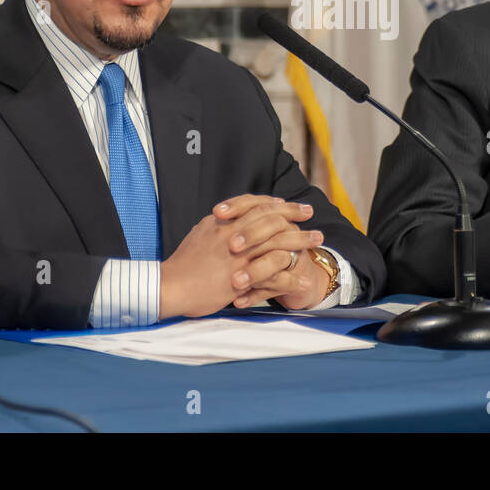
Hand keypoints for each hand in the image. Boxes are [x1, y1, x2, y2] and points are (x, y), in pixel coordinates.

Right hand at [159, 194, 318, 318]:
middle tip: (310, 213)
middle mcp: (234, 236)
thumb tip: (232, 216)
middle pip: (272, 220)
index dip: (276, 203)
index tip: (290, 204)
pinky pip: (274, 276)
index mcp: (224, 223)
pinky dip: (292, 278)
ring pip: (279, 244)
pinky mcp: (242, 279)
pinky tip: (304, 279)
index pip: (256, 205)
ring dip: (301, 241)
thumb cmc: (184, 263)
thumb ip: (221, 225)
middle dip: (294, 215)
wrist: (171, 286)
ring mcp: (239, 258)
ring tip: (318, 241)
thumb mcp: (202, 233)